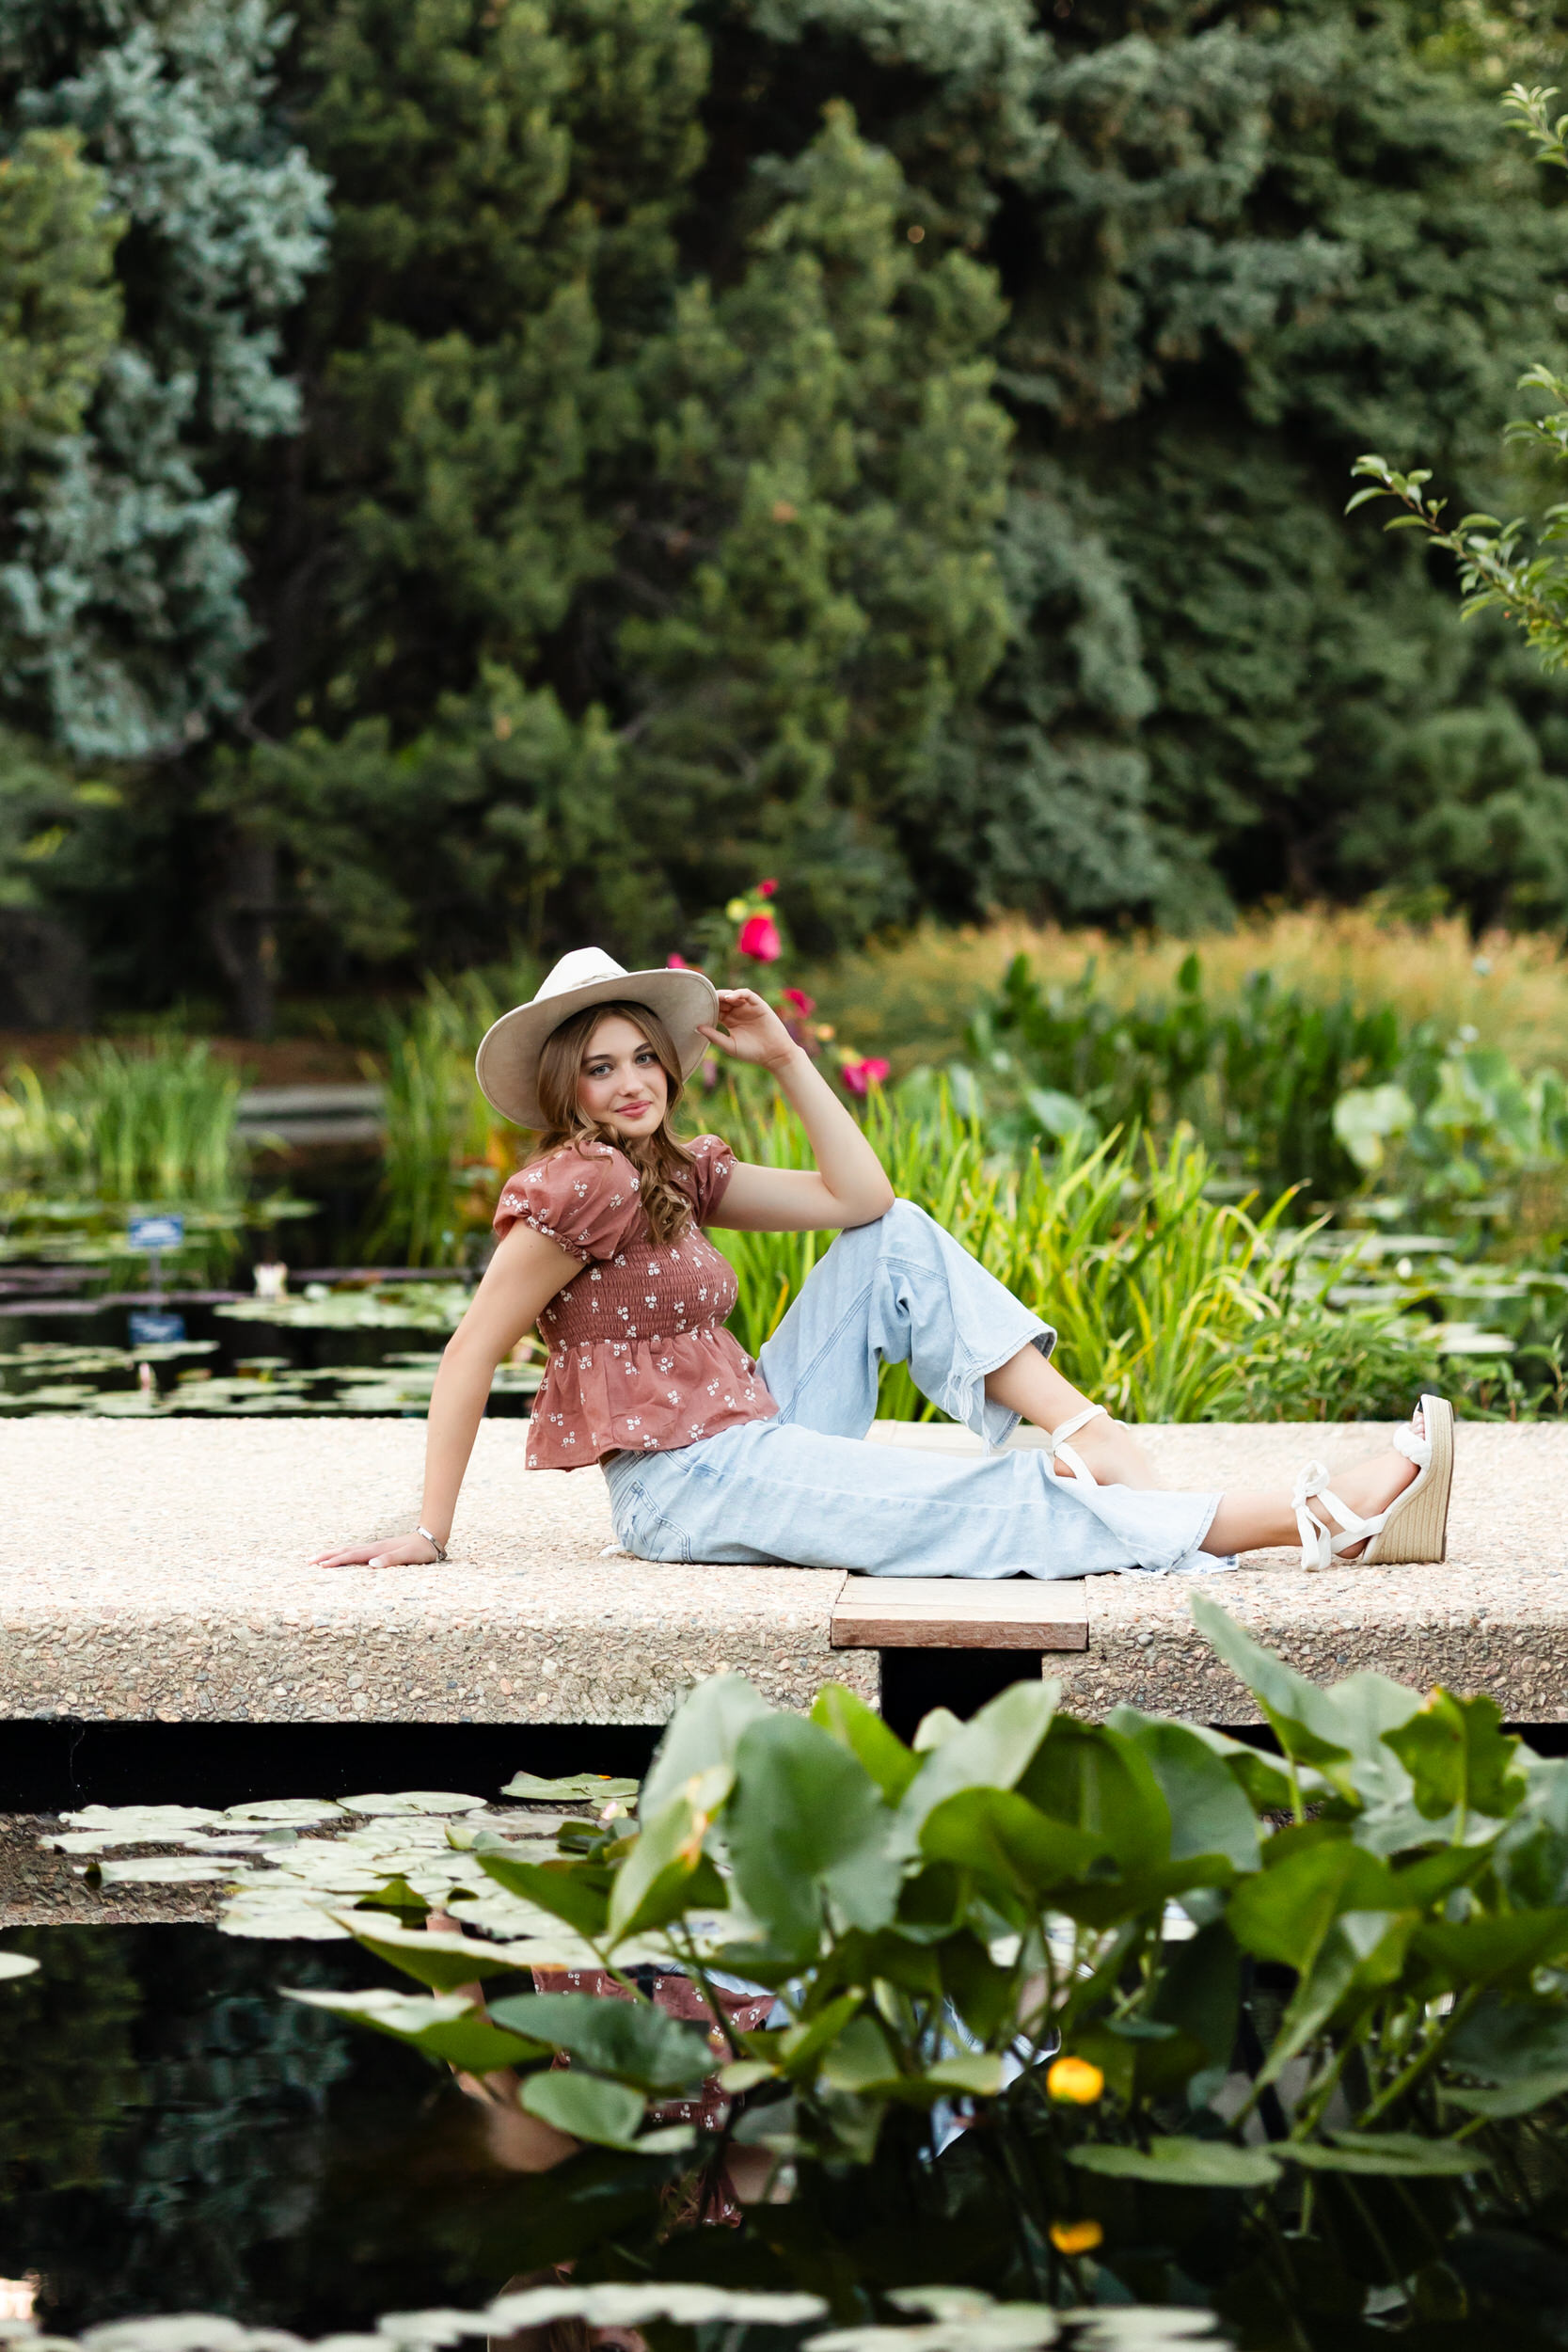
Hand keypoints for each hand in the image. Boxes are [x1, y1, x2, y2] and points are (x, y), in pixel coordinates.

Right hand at [313, 1532, 443, 1568]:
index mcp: (377, 1551)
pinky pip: (354, 1552)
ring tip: (316, 1560)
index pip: (352, 1556)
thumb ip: (391, 1560)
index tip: (321, 1566)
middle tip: (308, 1562)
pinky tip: (339, 1559)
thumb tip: (371, 1565)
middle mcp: (373, 1548)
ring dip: (331, 1554)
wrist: (430, 1537)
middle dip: (326, 1556)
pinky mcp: (377, 1550)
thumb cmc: (420, 1550)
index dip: (336, 1561)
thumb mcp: (409, 1557)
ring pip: (348, 1550)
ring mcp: (374, 1548)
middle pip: (345, 1551)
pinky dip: (342, 1555)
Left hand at [698, 989, 798, 1071]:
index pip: (715, 1010)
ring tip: (715, 998)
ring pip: (732, 995)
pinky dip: (738, 993)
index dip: (706, 1008)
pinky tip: (729, 998)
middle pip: (722, 1001)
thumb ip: (714, 1036)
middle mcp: (737, 1012)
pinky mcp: (758, 1004)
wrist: (774, 1055)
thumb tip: (697, 1027)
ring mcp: (748, 1007)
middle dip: (713, 999)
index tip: (694, 1008)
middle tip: (702, 999)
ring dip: (723, 995)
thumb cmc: (752, 1052)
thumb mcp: (729, 1045)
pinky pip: (747, 994)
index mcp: (729, 1021)